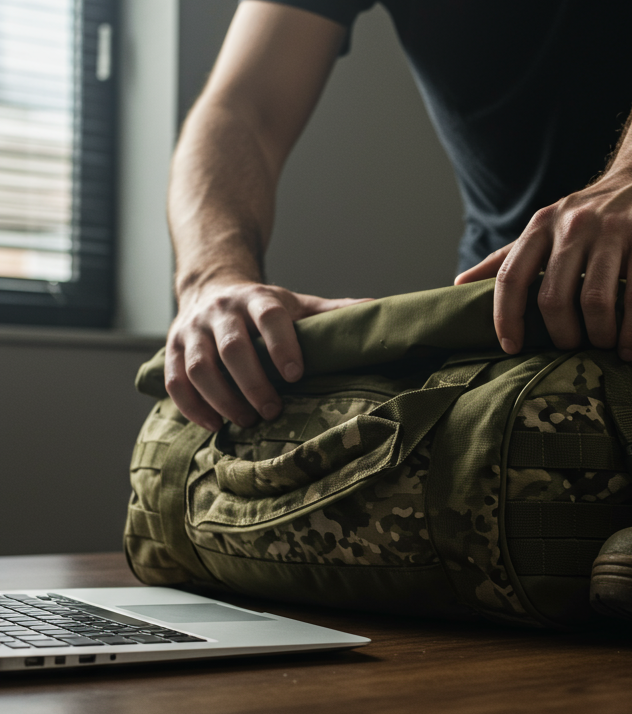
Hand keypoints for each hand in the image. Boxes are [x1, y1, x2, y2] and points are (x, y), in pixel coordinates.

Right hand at [165, 280, 370, 430]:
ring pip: (199, 368)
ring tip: (247, 422)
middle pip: (232, 349)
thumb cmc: (264, 308)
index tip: (296, 374)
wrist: (211, 287)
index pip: (270, 317)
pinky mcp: (171, 349)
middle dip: (253, 384)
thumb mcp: (298, 304)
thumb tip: (378, 311)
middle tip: (273, 411)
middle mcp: (221, 311)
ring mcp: (192, 330)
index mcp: (258, 298)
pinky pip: (174, 382)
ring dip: (223, 400)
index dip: (282, 345)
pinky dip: (192, 407)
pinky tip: (214, 425)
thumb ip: (334, 311)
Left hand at [455, 160, 631, 360]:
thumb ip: (507, 257)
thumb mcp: (548, 225)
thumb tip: (458, 284)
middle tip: (572, 348)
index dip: (505, 317)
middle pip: (552, 298)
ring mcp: (612, 232)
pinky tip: (630, 348)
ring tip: (603, 347)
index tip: (512, 347)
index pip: (510, 277)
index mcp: (542, 225)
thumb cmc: (596, 212)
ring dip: (598, 336)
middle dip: (561, 335)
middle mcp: (573, 226)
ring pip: (594, 301)